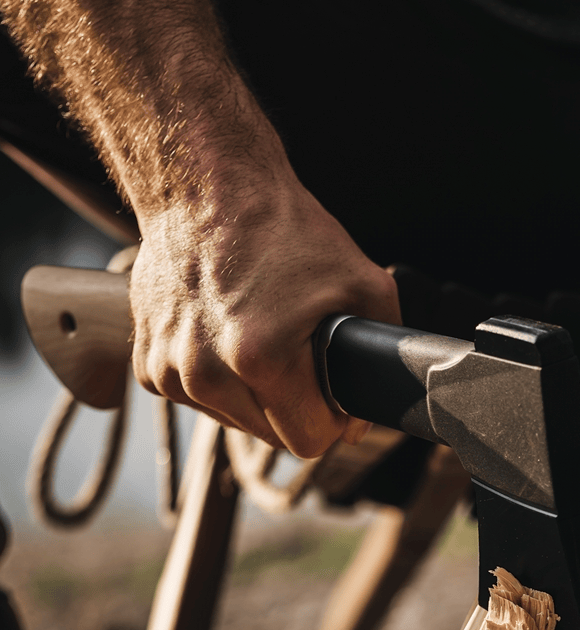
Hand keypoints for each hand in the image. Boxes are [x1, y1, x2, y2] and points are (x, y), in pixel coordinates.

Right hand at [130, 177, 400, 457]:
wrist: (205, 187)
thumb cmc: (284, 230)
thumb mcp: (365, 283)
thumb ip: (381, 355)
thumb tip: (361, 419)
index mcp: (260, 359)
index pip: (308, 442)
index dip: (331, 423)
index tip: (332, 397)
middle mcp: (206, 373)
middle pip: (272, 437)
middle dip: (294, 408)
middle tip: (300, 357)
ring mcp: (170, 370)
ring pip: (234, 422)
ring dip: (255, 397)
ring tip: (261, 339)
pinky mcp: (147, 365)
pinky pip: (198, 400)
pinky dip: (219, 380)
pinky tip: (228, 336)